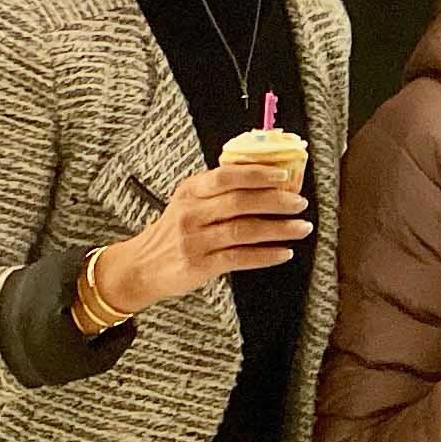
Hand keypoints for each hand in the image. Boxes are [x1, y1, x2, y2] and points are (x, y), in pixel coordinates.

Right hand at [91, 156, 310, 314]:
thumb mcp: (187, 203)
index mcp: (190, 191)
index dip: (257, 174)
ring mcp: (194, 241)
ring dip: (278, 229)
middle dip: (275, 201)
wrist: (139, 268)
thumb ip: (218, 192)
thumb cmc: (172, 233)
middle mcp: (191, 213)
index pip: (226, 176)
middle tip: (299, 202)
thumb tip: (265, 179)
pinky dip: (265, 255)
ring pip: (244, 230)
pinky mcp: (199, 266)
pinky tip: (283, 252)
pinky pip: (239, 258)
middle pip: (240, 202)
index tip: (283, 176)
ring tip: (301, 227)